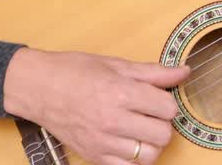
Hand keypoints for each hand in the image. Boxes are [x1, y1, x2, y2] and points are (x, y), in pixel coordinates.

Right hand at [3, 48, 189, 164]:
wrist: (38, 88)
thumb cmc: (74, 72)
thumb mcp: (117, 65)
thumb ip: (153, 73)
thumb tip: (183, 72)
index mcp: (121, 93)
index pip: (168, 109)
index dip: (168, 103)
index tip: (159, 99)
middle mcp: (113, 120)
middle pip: (163, 134)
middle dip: (163, 124)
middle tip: (151, 114)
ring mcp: (102, 142)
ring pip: (149, 156)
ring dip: (151, 143)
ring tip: (141, 130)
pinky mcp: (93, 156)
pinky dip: (133, 159)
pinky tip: (128, 143)